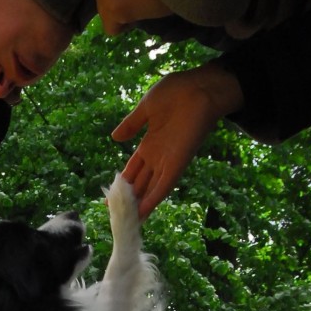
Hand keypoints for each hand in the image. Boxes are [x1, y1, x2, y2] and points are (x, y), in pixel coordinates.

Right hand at [112, 63, 244, 218]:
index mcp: (149, 144)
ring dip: (140, 206)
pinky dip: (154, 199)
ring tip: (127, 223)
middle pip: (140, 184)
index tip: (110, 197)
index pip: (132, 170)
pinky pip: (164, 185)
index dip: (121, 184)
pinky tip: (143, 212)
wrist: (200, 87)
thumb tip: (114, 137)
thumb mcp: (146, 108)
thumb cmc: (176, 92)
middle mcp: (158, 157)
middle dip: (128, 200)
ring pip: (151, 189)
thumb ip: (131, 124)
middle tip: (115, 217)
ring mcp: (168, 161)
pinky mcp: (179, 163)